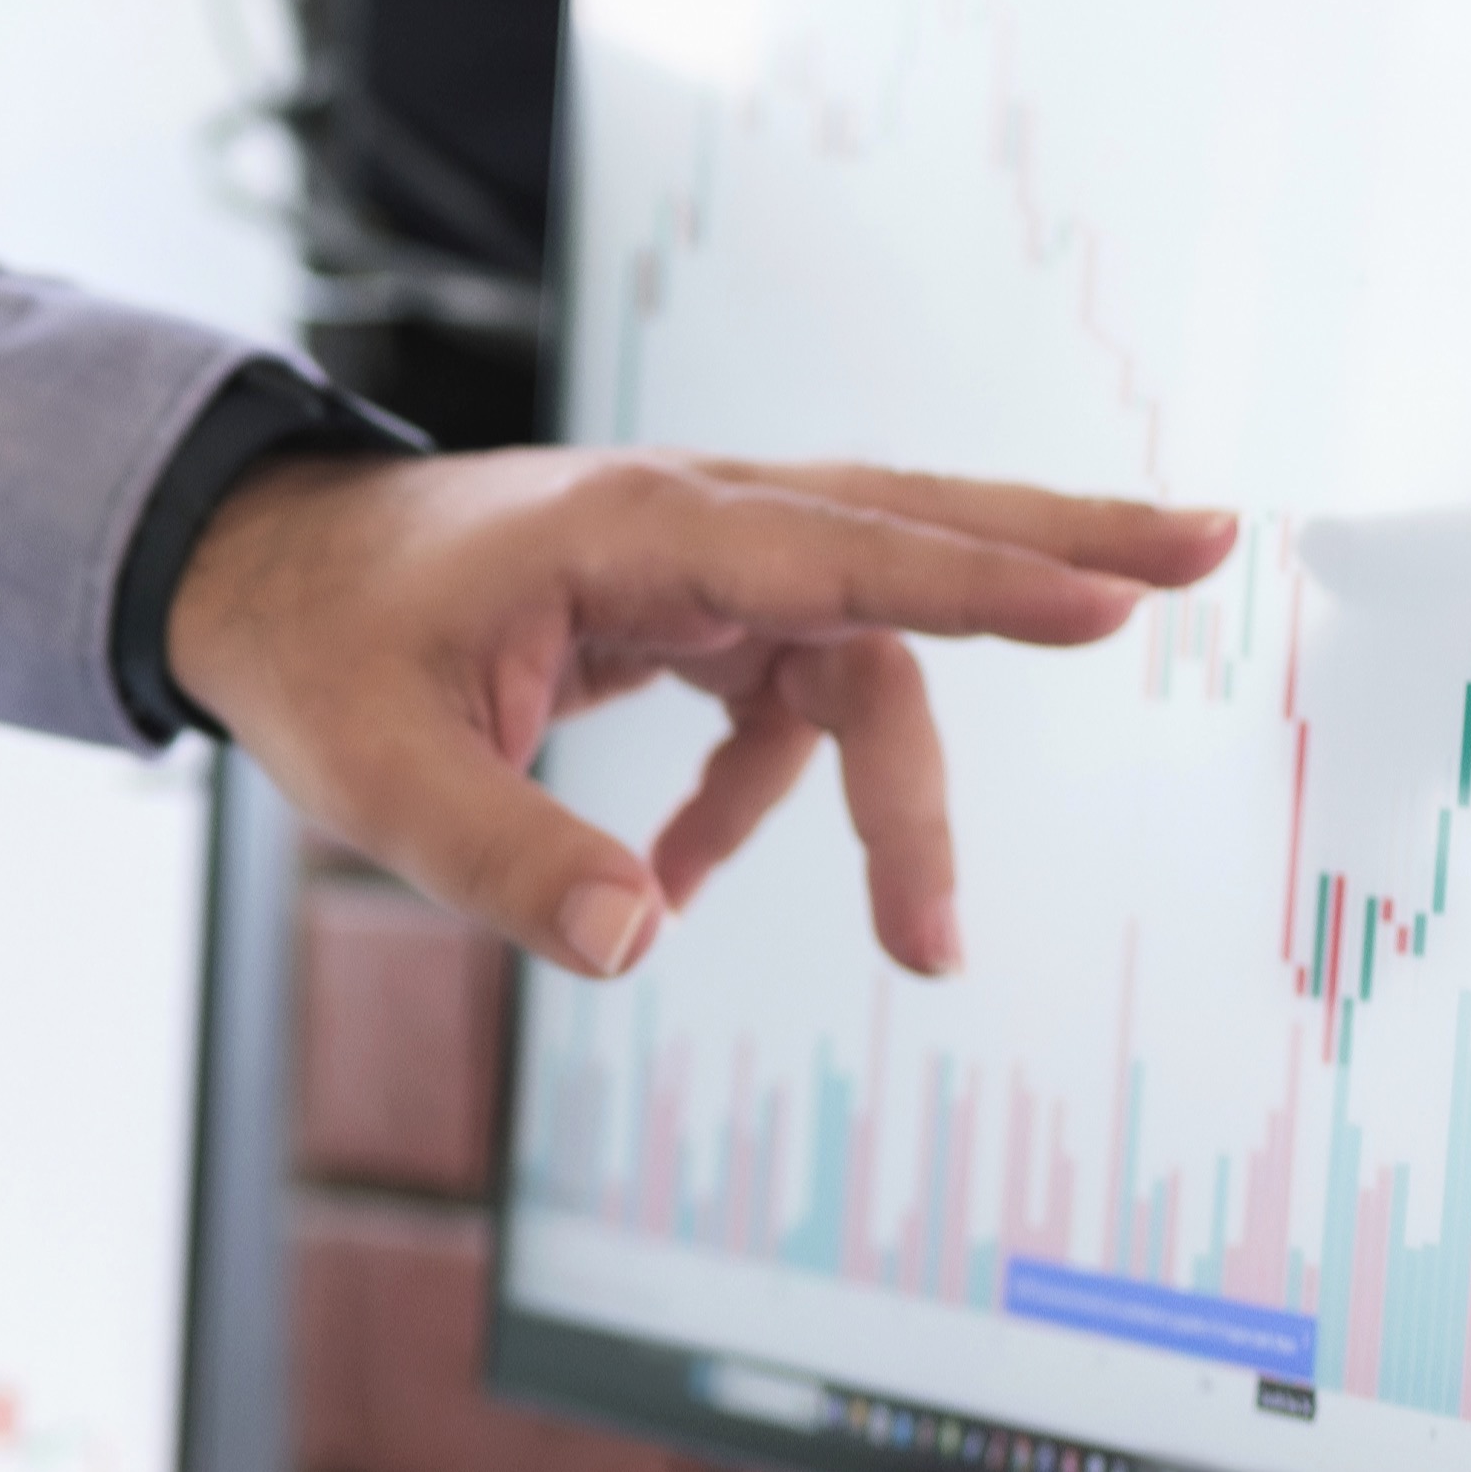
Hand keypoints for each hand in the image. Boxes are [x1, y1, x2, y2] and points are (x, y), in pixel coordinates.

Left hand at [169, 448, 1236, 978]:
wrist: (258, 580)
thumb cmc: (318, 652)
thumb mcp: (378, 776)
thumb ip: (506, 860)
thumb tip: (639, 945)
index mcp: (635, 529)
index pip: (841, 551)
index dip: (977, 581)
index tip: (1111, 598)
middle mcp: (692, 525)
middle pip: (913, 528)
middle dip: (1059, 546)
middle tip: (1212, 551)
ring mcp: (699, 563)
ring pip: (862, 650)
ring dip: (891, 799)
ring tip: (925, 946)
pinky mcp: (687, 610)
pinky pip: (775, 703)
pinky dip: (755, 800)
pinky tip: (677, 881)